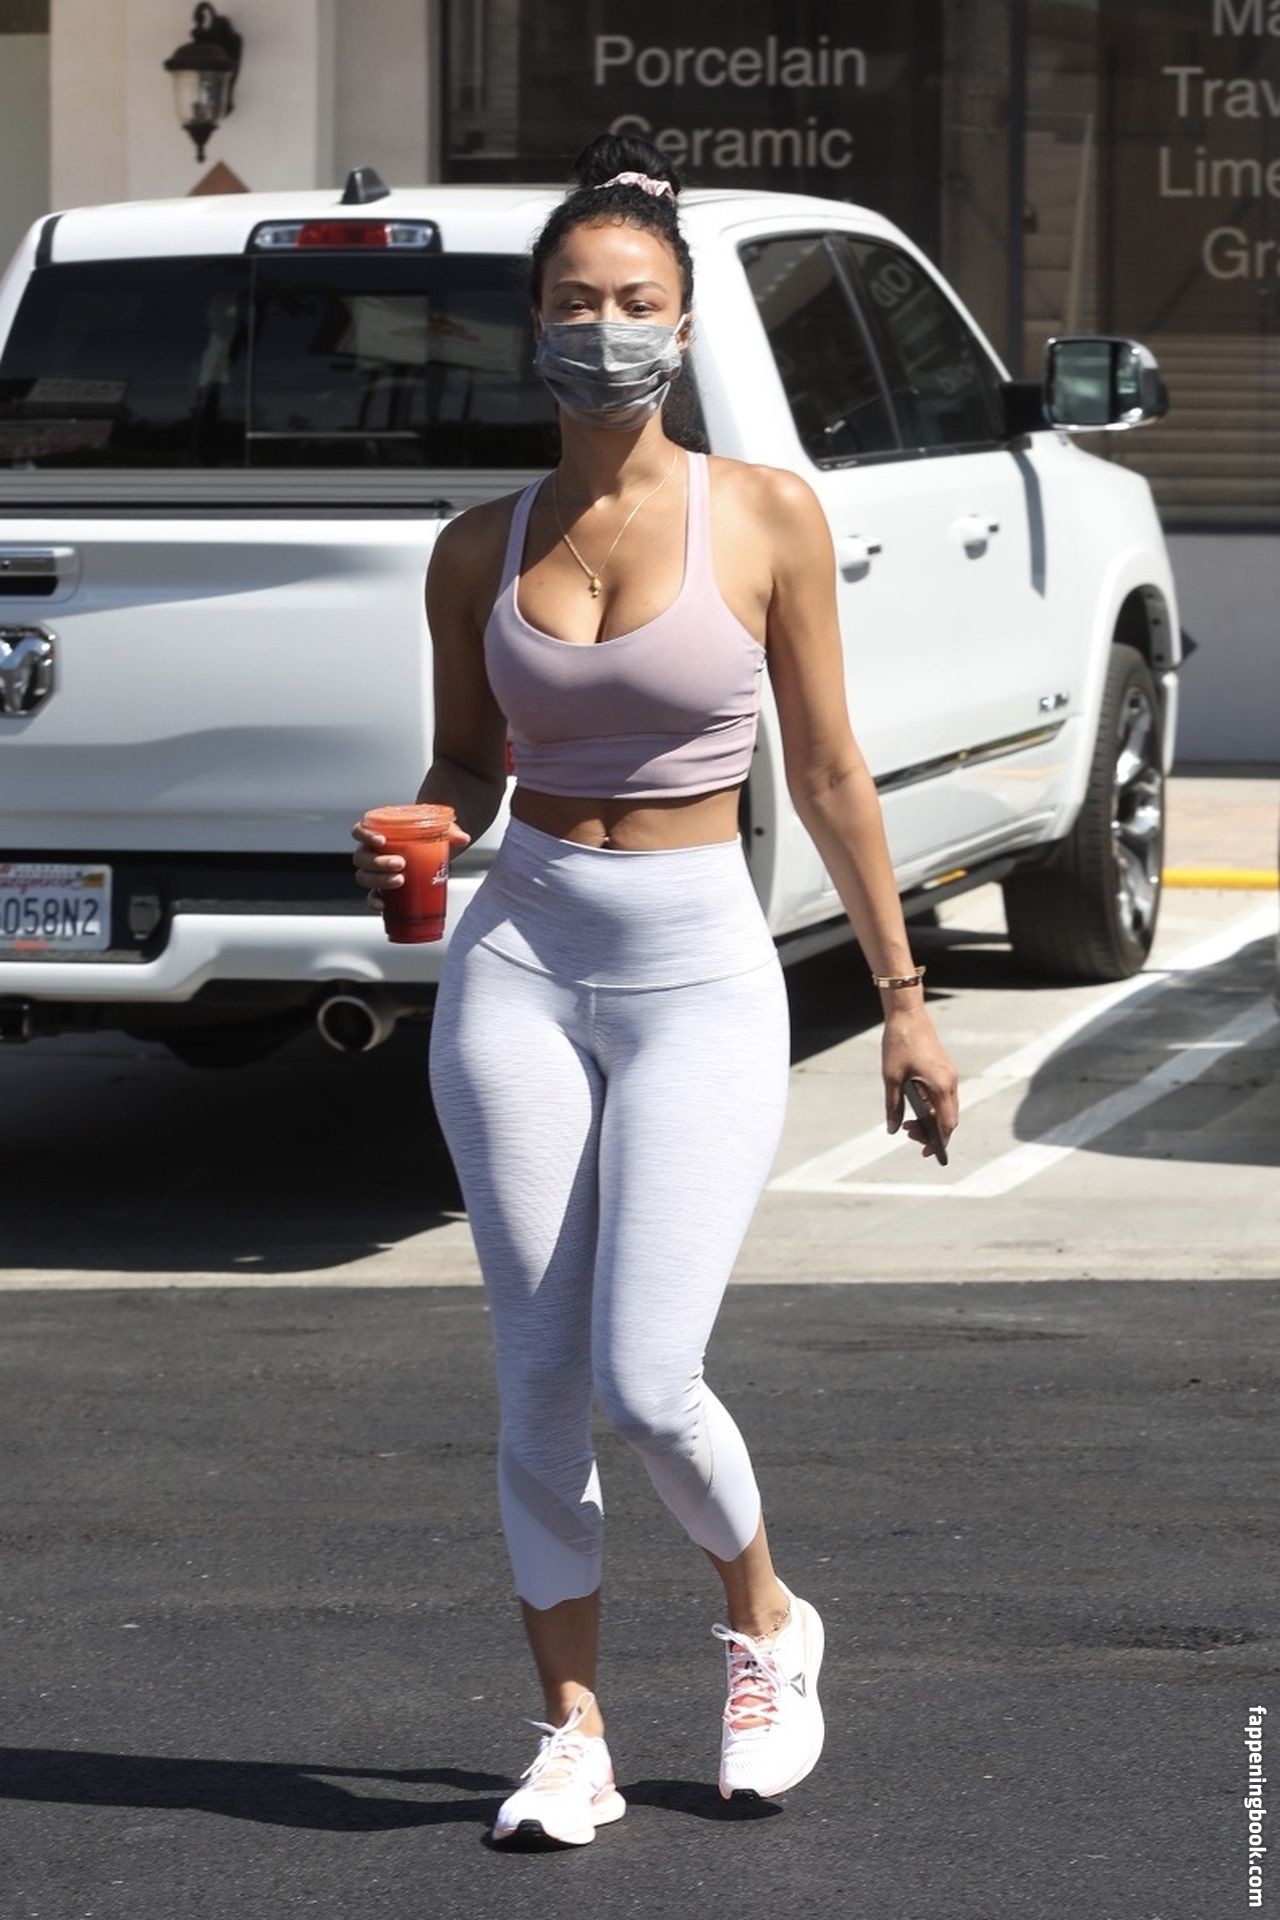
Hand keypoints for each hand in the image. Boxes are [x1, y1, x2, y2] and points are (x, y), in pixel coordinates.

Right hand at [350, 817, 472, 912]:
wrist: (431, 849)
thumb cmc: (427, 835)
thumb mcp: (438, 829)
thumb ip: (450, 831)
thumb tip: (464, 838)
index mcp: (378, 832)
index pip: (360, 830)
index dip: (365, 834)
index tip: (381, 841)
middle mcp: (371, 852)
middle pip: (362, 857)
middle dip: (378, 862)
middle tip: (401, 864)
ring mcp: (375, 871)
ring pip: (364, 877)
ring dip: (379, 881)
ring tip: (400, 881)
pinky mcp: (382, 889)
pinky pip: (370, 897)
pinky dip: (374, 902)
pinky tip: (383, 905)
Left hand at [882, 1006, 958, 1158]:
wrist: (907, 1014)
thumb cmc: (898, 1044)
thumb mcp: (891, 1078)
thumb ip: (894, 1106)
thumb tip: (893, 1129)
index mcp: (940, 1086)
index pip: (946, 1123)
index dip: (938, 1141)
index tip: (926, 1152)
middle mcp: (950, 1082)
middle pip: (949, 1118)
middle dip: (932, 1132)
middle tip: (908, 1134)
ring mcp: (949, 1075)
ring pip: (947, 1107)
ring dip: (932, 1119)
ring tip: (908, 1123)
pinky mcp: (944, 1069)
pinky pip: (944, 1096)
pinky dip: (933, 1107)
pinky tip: (916, 1108)